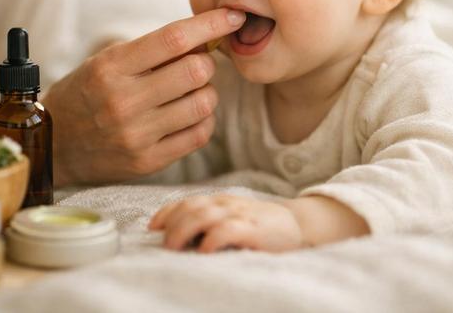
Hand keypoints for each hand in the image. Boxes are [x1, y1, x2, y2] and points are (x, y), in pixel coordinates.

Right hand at [43, 8, 244, 185]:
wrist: (54, 144)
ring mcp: (136, 134)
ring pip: (203, 103)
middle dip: (206, 62)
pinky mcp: (147, 161)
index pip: (174, 39)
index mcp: (111, 67)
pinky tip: (189, 114)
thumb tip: (208, 36)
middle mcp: (123, 101)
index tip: (233, 16)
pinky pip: (199, 134)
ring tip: (190, 91)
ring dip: (206, 92)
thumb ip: (153, 49)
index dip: (211, 24)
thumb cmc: (88, 93)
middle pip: (195, 70)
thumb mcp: (108, 61)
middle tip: (197, 63)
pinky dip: (203, 119)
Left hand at [148, 194, 303, 252]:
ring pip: (202, 215)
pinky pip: (227, 230)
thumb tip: (179, 239)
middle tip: (163, 245)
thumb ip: (211, 223)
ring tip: (174, 249)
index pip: (187, 201)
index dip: (167, 213)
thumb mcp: (233, 219)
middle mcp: (226, 204)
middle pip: (190, 207)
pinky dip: (211, 239)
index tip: (152, 227)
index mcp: (219, 202)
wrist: (299, 224)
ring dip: (183, 231)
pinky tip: (203, 251)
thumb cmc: (261, 227)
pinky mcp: (253, 229)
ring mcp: (239, 214)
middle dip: (172, 225)